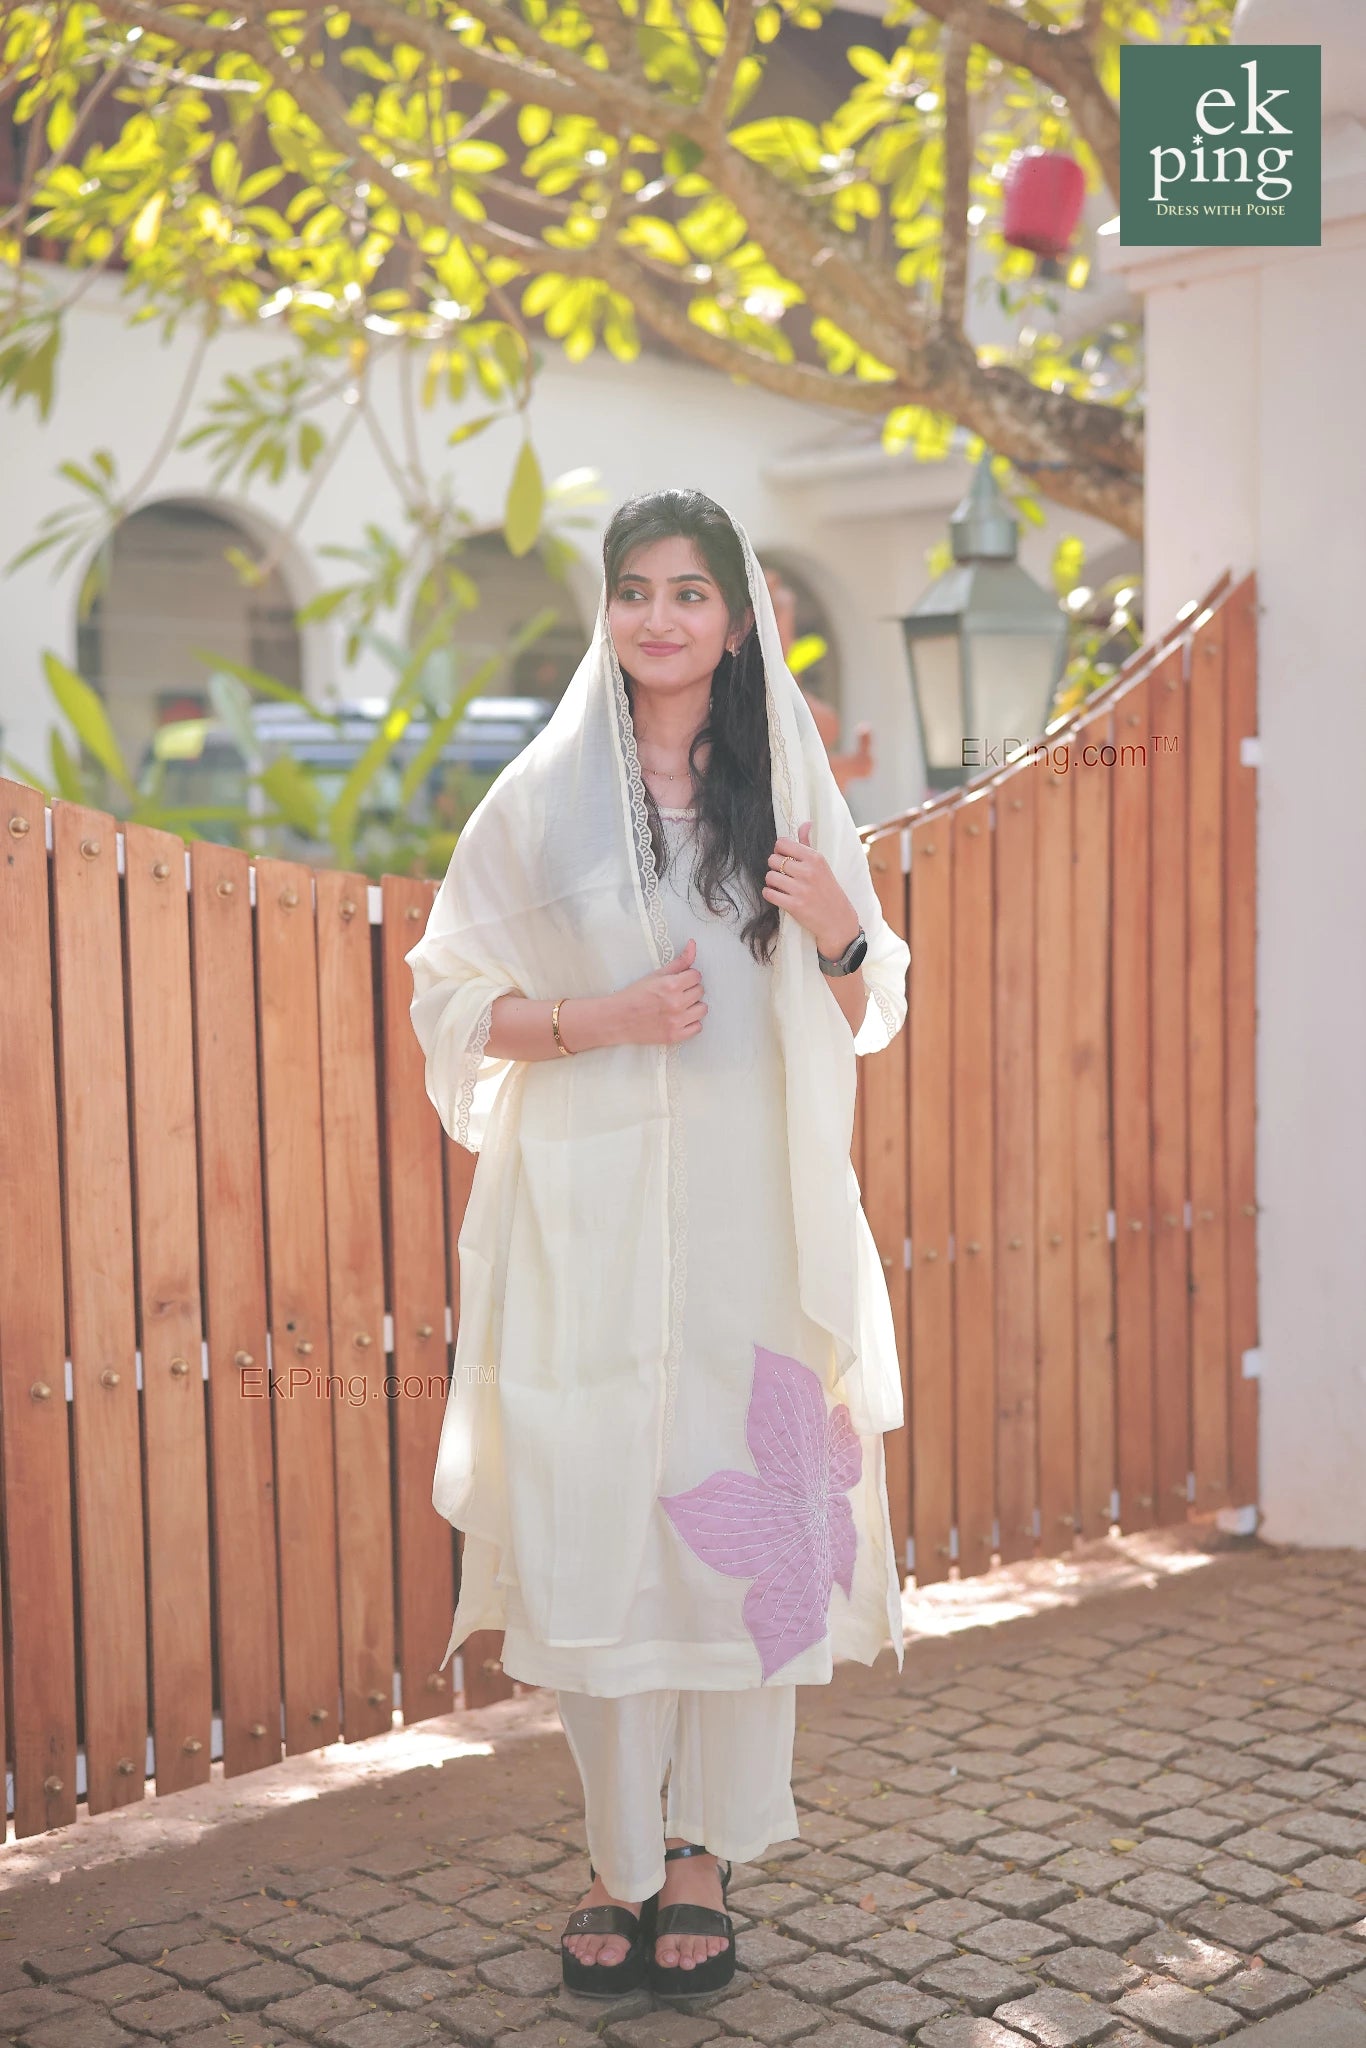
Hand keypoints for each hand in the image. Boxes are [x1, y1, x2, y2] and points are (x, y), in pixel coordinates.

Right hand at [611, 936, 706, 1045]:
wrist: (617, 1019)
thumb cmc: (635, 995)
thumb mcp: (655, 975)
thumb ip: (679, 961)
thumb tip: (693, 944)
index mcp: (671, 985)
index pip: (696, 976)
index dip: (688, 976)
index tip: (680, 981)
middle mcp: (676, 1003)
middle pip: (700, 991)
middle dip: (690, 990)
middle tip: (676, 993)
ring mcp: (676, 1021)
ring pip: (702, 1009)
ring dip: (694, 1006)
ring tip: (681, 1006)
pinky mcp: (675, 1036)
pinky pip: (698, 1027)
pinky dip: (691, 1023)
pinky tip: (680, 1018)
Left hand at [762, 822, 860, 957]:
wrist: (838, 920)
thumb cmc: (828, 890)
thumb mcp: (822, 865)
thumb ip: (808, 844)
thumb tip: (806, 823)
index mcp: (815, 858)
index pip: (782, 844)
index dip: (779, 851)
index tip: (784, 859)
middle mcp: (808, 872)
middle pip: (773, 859)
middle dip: (774, 867)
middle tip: (783, 874)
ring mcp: (801, 889)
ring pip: (769, 876)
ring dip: (771, 882)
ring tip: (780, 886)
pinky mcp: (794, 906)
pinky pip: (769, 893)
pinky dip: (770, 894)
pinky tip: (778, 895)